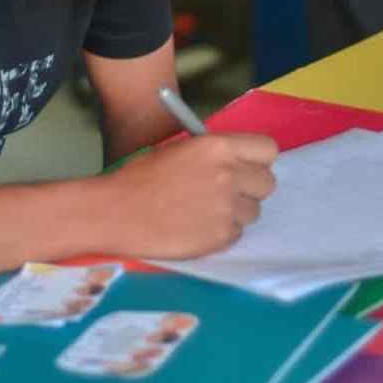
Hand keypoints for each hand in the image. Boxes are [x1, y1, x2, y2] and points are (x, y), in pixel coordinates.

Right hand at [106, 132, 277, 258]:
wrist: (115, 212)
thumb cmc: (139, 177)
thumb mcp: (179, 150)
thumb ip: (213, 153)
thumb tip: (237, 160)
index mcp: (218, 146)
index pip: (268, 149)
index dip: (257, 159)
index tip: (246, 166)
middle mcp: (229, 174)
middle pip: (267, 182)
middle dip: (250, 187)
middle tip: (227, 192)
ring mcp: (227, 208)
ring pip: (254, 211)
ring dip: (236, 212)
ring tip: (204, 211)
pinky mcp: (221, 236)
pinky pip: (237, 233)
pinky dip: (222, 232)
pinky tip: (195, 227)